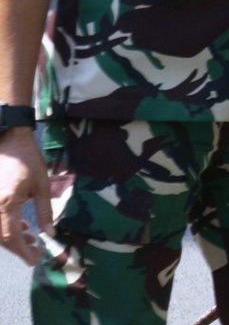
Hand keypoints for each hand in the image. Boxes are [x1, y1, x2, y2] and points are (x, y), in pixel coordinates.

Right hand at [0, 127, 51, 264]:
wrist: (9, 141)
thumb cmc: (28, 160)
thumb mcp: (42, 185)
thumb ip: (45, 212)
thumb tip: (50, 234)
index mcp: (6, 204)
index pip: (10, 237)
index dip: (22, 252)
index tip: (34, 260)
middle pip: (1, 238)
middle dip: (18, 248)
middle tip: (35, 252)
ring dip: (13, 238)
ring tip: (32, 240)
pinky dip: (6, 228)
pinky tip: (23, 227)